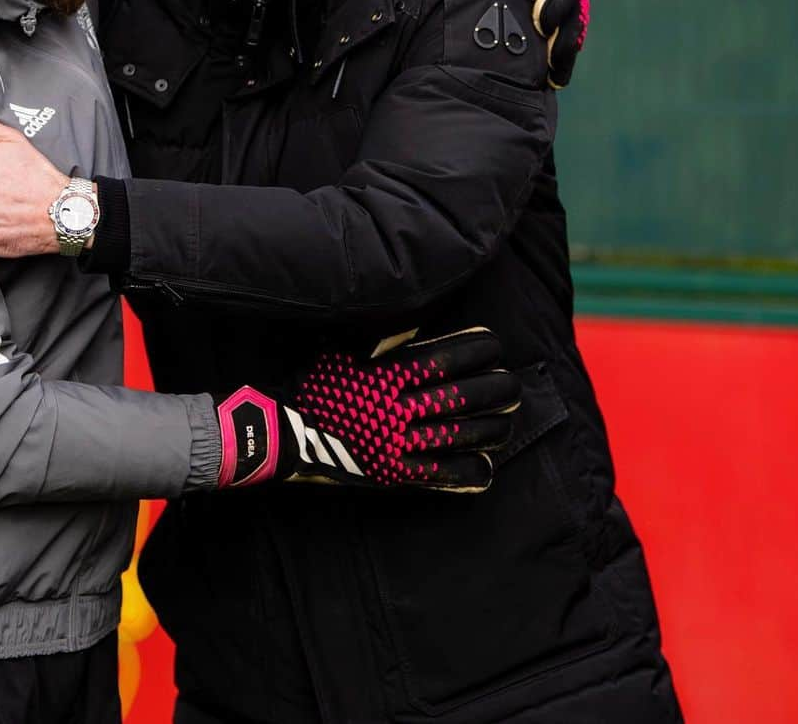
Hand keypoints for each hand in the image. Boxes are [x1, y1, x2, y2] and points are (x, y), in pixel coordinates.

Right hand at [214, 327, 519, 492]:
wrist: (285, 433)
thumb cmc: (315, 384)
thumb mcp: (345, 350)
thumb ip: (385, 338)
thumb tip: (421, 322)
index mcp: (391, 373)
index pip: (449, 358)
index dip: (479, 350)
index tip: (494, 345)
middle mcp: (401, 408)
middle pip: (466, 396)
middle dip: (497, 389)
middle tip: (511, 385)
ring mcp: (401, 443)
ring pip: (463, 435)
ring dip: (493, 427)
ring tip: (506, 419)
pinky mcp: (397, 473)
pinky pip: (444, 475)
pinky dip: (471, 471)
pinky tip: (486, 465)